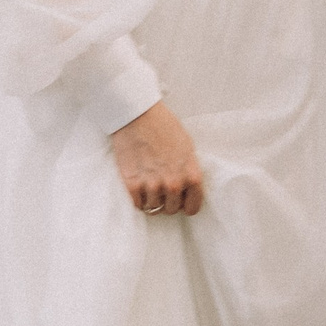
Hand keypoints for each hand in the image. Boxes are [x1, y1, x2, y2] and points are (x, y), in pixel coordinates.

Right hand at [111, 101, 204, 216]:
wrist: (138, 115)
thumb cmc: (164, 126)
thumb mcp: (187, 147)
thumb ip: (189, 170)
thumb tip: (188, 187)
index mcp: (191, 175)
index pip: (193, 207)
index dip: (186, 204)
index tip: (181, 200)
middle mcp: (174, 184)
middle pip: (172, 209)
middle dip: (168, 201)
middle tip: (161, 188)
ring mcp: (152, 185)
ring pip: (154, 209)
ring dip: (152, 199)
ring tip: (149, 184)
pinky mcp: (132, 185)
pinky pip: (138, 204)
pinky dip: (138, 198)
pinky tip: (138, 185)